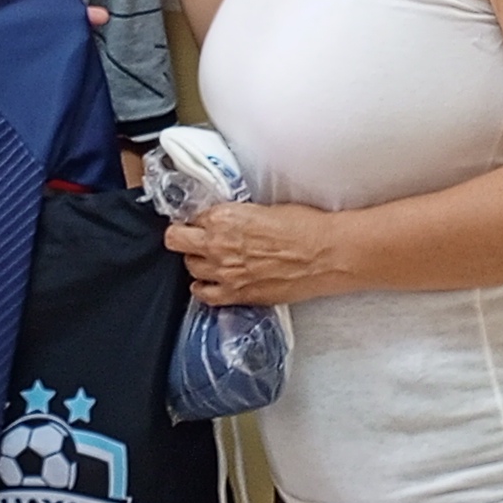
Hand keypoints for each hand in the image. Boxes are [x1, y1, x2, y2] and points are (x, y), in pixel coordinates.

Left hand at [167, 202, 352, 306]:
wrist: (326, 254)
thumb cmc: (304, 227)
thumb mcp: (264, 208)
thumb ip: (237, 217)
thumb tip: (227, 221)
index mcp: (223, 217)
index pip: (191, 216)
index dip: (197, 219)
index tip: (201, 221)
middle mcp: (217, 245)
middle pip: (176, 240)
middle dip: (182, 236)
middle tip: (193, 237)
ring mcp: (225, 273)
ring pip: (189, 267)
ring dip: (197, 261)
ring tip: (211, 259)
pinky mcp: (237, 294)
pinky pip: (204, 294)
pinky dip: (203, 288)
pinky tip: (212, 282)